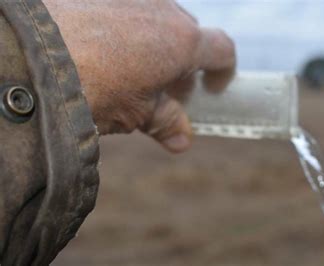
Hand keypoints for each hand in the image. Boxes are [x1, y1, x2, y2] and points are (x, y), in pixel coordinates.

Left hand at [43, 0, 235, 152]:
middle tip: (164, 89)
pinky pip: (127, 9)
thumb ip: (165, 122)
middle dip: (183, 61)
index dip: (222, 70)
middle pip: (189, 34)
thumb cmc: (89, 89)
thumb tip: (181, 139)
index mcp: (181, 42)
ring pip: (157, 18)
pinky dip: (124, 29)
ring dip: (155, 43)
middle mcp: (163, 9)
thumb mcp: (134, 114)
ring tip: (129, 71)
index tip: (212, 87)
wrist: (27, 58)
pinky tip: (101, 51)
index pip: (222, 49)